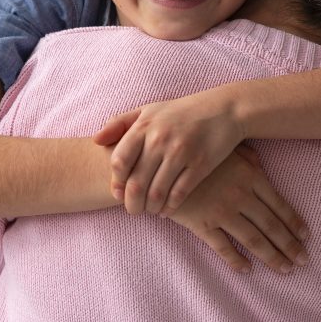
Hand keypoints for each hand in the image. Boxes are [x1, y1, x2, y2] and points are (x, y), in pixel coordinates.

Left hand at [93, 88, 245, 215]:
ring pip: (156, 193)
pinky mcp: (200, 165)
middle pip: (136, 183)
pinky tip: (166, 209)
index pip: (119, 162)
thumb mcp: (150, 110)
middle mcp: (160, 139)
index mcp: (145, 126)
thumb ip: (120, 123)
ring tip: (149, 210)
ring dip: (150, 208)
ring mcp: (181, 153)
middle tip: (132, 211)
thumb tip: (95, 140)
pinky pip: (179, 194)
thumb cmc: (182, 112)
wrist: (225, 110)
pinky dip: (169, 207)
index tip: (117, 193)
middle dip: (131, 204)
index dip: (115, 182)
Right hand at [169, 144, 309, 273]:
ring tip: (285, 269)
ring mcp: (221, 212)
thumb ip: (246, 157)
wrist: (160, 163)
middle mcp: (240, 196)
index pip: (279, 204)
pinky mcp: (202, 225)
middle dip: (290, 245)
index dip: (294, 222)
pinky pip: (224, 247)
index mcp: (250, 176)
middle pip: (271, 226)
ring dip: (272, 257)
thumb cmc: (196, 152)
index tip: (306, 236)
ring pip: (253, 239)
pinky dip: (236, 260)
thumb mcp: (226, 149)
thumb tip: (259, 163)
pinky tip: (248, 270)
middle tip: (304, 261)